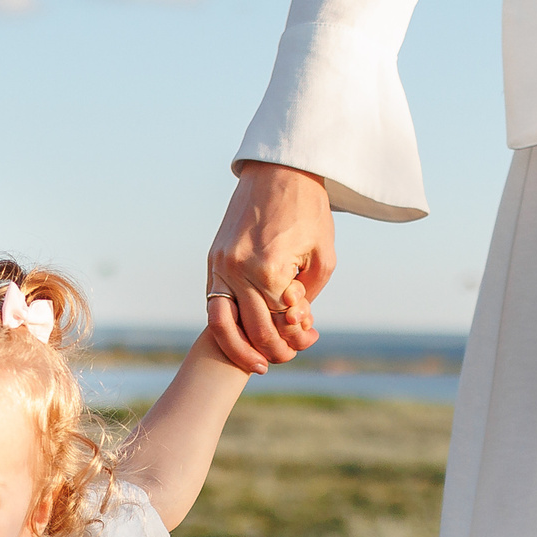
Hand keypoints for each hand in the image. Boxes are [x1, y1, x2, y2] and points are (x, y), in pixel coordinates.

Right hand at [206, 161, 334, 371]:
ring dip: (239, 350)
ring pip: (222, 325)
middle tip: (286, 357)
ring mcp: (221, 266)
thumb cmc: (308, 211)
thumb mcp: (323, 256)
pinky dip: (227, 325)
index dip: (297, 336)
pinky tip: (241, 335)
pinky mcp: (213, 260)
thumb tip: (294, 324)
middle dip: (273, 350)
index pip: (281, 322)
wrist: (280, 171)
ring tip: (256, 364)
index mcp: (270, 270)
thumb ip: (308, 295)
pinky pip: (214, 303)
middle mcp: (239, 271)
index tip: (310, 339)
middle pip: (254, 330)